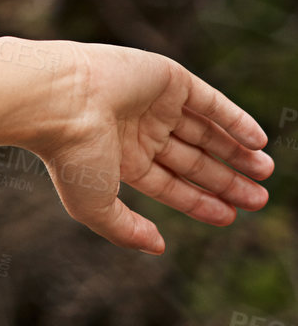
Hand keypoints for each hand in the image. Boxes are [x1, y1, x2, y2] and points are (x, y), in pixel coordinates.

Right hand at [27, 40, 273, 254]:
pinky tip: (258, 140)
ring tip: (266, 171)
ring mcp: (154, 104)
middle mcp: (138, 131)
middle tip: (259, 198)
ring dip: (236, 151)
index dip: (201, 201)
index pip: (170, 184)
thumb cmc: (70, 154)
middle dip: (225, 179)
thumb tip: (158, 247)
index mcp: (120, 160)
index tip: (231, 216)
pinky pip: (209, 101)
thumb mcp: (95, 206)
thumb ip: (126, 230)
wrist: (59, 100)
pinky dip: (234, 119)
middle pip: (193, 159)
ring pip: (205, 130)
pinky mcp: (167, 78)